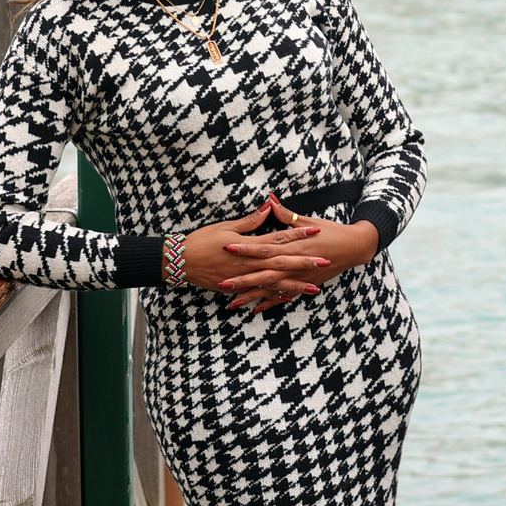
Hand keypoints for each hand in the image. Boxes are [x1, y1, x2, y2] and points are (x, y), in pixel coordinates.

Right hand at [178, 199, 331, 311]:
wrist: (180, 262)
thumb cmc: (202, 241)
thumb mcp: (226, 226)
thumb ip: (250, 220)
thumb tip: (268, 206)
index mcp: (248, 245)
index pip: (278, 238)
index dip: (297, 233)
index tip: (315, 230)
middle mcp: (249, 263)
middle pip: (282, 262)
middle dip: (304, 262)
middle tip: (325, 260)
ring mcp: (244, 278)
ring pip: (275, 282)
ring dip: (296, 284)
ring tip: (315, 287)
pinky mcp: (238, 288)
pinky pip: (260, 294)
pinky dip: (275, 296)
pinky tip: (291, 298)